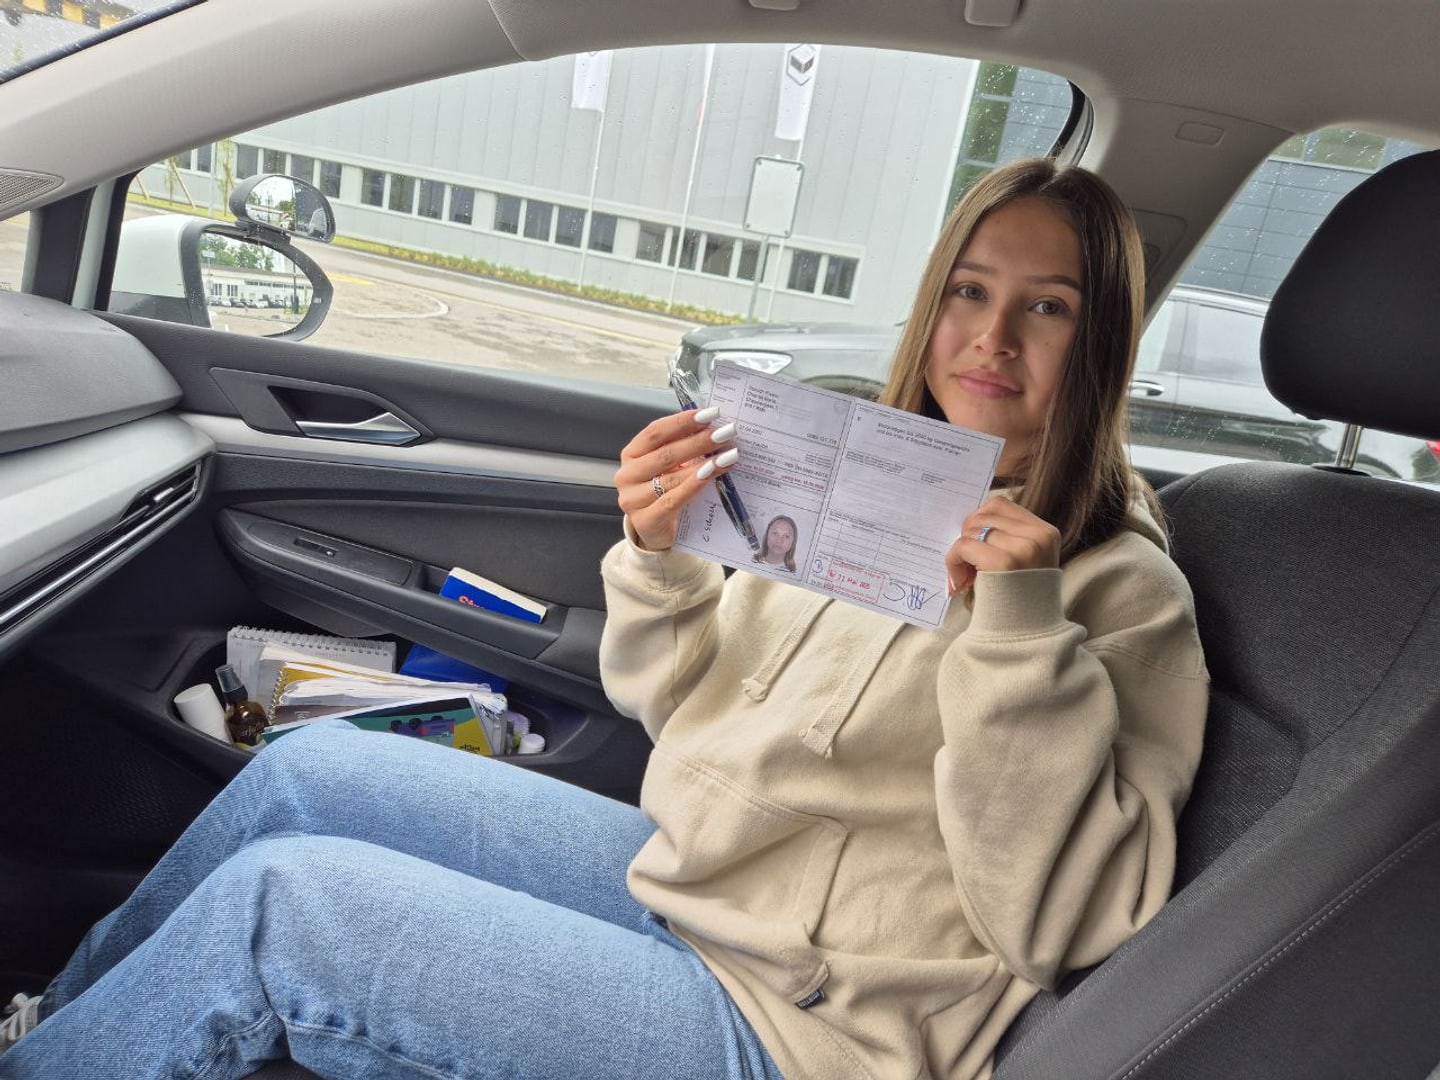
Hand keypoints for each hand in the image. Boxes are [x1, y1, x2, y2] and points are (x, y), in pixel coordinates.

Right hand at [614, 407, 738, 550]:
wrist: (658, 531)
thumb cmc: (666, 492)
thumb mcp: (671, 467)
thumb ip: (684, 448)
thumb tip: (714, 427)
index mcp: (632, 454)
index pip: (655, 432)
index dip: (682, 422)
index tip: (709, 414)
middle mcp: (627, 474)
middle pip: (665, 453)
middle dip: (699, 442)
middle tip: (725, 434)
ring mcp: (632, 499)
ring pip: (670, 478)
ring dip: (703, 465)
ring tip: (728, 456)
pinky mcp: (644, 521)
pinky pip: (672, 501)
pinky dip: (693, 486)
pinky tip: (711, 476)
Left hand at [945, 496, 1059, 594]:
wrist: (1026, 639)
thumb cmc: (1019, 602)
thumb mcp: (1025, 563)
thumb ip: (1006, 538)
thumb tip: (969, 521)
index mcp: (1045, 533)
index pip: (1001, 505)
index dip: (979, 521)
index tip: (974, 545)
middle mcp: (1038, 537)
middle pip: (983, 515)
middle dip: (967, 537)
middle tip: (966, 566)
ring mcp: (1023, 548)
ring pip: (971, 530)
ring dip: (959, 552)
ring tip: (963, 576)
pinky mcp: (1004, 563)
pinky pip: (964, 546)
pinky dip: (953, 562)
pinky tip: (958, 583)